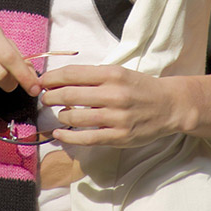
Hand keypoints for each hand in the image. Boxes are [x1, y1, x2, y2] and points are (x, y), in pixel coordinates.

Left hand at [39, 65, 186, 146]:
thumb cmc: (139, 87)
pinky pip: (86, 138)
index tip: (42, 81)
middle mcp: (113, 94)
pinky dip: (68, 137)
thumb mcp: (119, 73)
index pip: (72, 73)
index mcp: (111, 74)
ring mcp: (116, 116)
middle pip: (70, 94)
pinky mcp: (119, 136)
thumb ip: (93, 76)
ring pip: (75, 117)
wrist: (169, 105)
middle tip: (44, 98)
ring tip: (57, 114)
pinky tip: (59, 134)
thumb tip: (61, 80)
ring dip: (60, 116)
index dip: (52, 77)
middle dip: (50, 96)